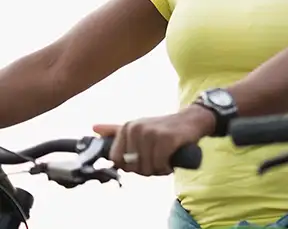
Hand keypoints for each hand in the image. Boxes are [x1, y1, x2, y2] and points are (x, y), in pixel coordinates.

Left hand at [93, 105, 214, 175]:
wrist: (192, 120)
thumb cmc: (164, 128)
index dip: (132, 165)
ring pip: (147, 168)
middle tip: (159, 156)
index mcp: (127, 128)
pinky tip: (172, 158)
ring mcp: (151, 133)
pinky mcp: (167, 139)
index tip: (144, 157)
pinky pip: (160, 164)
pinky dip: (167, 166)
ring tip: (166, 156)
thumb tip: (93, 128)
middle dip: (147, 167)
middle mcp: (136, 128)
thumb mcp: (138, 127)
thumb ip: (115, 130)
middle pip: (133, 167)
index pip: (118, 161)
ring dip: (159, 168)